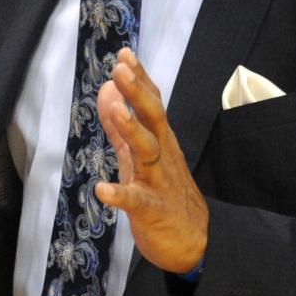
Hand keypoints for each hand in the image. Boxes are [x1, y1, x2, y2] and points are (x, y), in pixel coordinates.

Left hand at [94, 48, 208, 273]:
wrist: (193, 240)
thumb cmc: (164, 193)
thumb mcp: (139, 155)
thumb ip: (121, 124)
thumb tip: (107, 90)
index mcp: (159, 141)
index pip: (151, 104)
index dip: (139, 79)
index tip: (125, 54)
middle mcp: (162, 155)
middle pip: (153, 119)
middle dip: (137, 94)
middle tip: (120, 69)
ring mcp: (158, 181)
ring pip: (147, 151)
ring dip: (132, 131)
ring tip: (117, 112)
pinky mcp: (152, 210)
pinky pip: (136, 201)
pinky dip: (120, 195)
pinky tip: (102, 190)